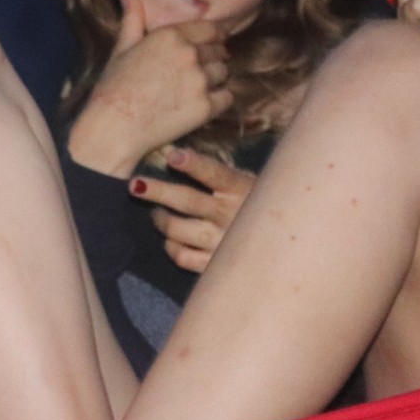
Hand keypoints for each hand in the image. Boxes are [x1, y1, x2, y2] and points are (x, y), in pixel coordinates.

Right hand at [66, 0, 231, 177]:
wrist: (113, 128)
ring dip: (215, 79)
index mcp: (170, 36)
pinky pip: (226, 97)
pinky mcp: (206, 107)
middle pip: (219, 51)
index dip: (215, 35)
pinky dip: (218, 100)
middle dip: (214, 58)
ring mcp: (199, 81)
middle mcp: (189, 54)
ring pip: (223, 73)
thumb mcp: (121, 48)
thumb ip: (132, 19)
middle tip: (200, 70)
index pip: (210, 29)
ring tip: (197, 88)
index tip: (214, 42)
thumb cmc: (113, 88)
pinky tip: (201, 104)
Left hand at [132, 146, 255, 273]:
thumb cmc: (258, 205)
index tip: (172, 156)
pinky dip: (171, 246)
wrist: (284, 245)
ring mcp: (221, 243)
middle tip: (135, 185)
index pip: (215, 173)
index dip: (193, 164)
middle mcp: (230, 216)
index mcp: (240, 189)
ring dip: (160, 219)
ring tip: (157, 212)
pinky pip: (182, 256)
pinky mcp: (214, 265)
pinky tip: (172, 239)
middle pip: (187, 201)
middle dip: (157, 191)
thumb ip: (220, 173)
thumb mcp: (248, 183)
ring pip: (177, 230)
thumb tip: (173, 154)